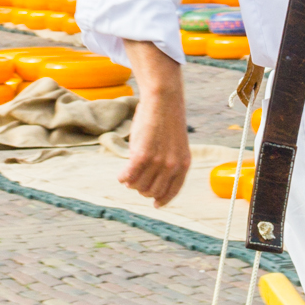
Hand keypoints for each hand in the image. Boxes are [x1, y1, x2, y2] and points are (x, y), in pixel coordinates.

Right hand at [117, 40, 189, 204]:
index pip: (172, 191)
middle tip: (136, 181)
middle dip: (142, 189)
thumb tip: (151, 182)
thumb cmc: (167, 120)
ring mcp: (157, 162)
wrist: (164, 99)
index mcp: (183, 164)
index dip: (162, 200)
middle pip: (152, 191)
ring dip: (131, 182)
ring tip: (128, 174)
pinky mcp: (142, 155)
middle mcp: (172, 166)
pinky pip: (128, 176)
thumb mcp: (175, 145)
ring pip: (138, 186)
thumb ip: (168, 163)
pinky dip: (122, 177)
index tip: (155, 204)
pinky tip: (121, 175)